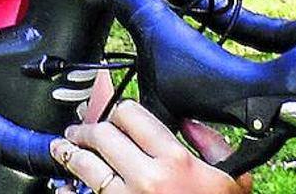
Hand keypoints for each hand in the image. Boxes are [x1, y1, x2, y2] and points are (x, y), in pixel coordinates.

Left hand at [50, 100, 250, 193]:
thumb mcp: (233, 176)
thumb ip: (211, 141)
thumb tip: (187, 120)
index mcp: (175, 161)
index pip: (131, 115)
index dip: (119, 110)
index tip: (115, 114)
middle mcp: (146, 179)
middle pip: (102, 136)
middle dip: (87, 128)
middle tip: (79, 129)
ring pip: (85, 167)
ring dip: (69, 153)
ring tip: (63, 148)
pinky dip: (68, 192)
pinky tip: (64, 186)